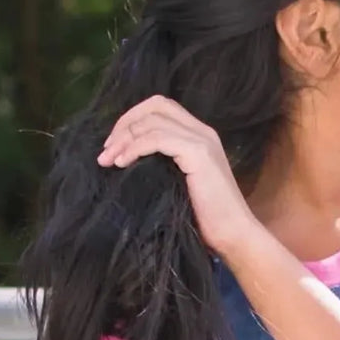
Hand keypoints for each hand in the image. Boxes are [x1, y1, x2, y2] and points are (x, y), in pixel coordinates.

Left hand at [96, 94, 258, 260]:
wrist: (233, 234)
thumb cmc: (207, 219)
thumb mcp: (179, 184)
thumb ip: (163, 165)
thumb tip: (126, 159)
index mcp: (199, 135)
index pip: (161, 108)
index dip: (133, 119)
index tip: (113, 146)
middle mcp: (203, 131)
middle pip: (156, 105)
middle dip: (125, 123)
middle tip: (106, 150)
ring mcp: (202, 140)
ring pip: (152, 121)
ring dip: (124, 138)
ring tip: (108, 160)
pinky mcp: (198, 153)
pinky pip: (157, 138)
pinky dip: (134, 147)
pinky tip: (122, 163)